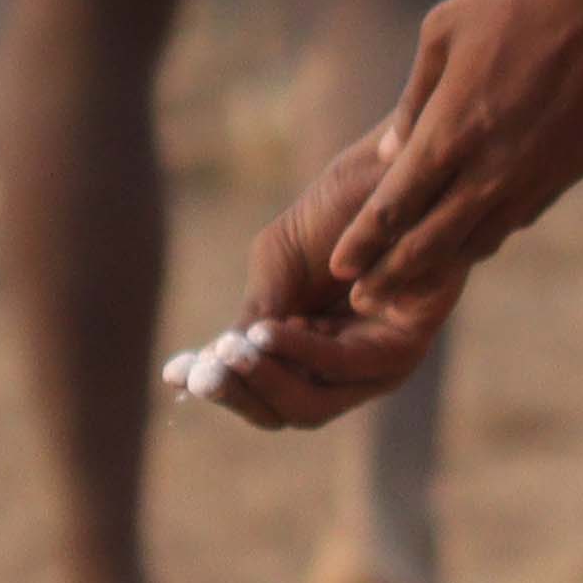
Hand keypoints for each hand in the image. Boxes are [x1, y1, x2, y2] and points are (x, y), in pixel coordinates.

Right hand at [174, 139, 458, 432]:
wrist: (391, 169)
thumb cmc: (335, 213)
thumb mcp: (276, 269)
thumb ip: (250, 321)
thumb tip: (200, 371)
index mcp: (313, 357)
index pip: (262, 397)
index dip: (222, 391)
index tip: (175, 376)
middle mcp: (348, 371)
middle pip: (285, 414)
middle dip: (239, 396)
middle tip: (204, 375)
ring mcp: (379, 365)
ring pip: (312, 405)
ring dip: (265, 381)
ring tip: (231, 353)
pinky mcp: (407, 345)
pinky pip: (346, 368)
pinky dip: (303, 355)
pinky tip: (270, 333)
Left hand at [321, 0, 582, 314]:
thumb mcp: (446, 28)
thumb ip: (415, 96)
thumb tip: (390, 149)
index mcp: (450, 128)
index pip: (394, 206)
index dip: (364, 242)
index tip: (338, 268)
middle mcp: (490, 166)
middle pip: (430, 241)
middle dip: (391, 276)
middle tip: (360, 301)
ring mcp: (533, 176)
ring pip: (477, 241)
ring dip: (439, 268)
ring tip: (408, 287)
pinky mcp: (568, 173)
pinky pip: (516, 219)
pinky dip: (486, 237)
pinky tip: (470, 240)